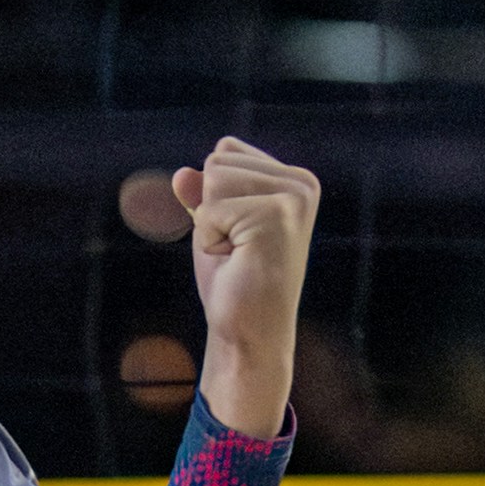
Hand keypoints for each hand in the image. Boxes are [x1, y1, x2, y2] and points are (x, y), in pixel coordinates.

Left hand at [172, 136, 316, 437]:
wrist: (249, 334)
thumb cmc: (233, 282)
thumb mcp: (212, 225)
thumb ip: (202, 192)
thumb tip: (181, 174)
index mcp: (295, 180)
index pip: (226, 151)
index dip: (214, 197)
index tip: (236, 235)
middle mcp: (302, 182)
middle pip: (219, 160)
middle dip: (211, 209)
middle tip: (237, 250)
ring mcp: (295, 196)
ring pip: (214, 177)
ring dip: (210, 223)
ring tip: (238, 255)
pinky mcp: (278, 214)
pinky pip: (210, 208)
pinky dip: (210, 239)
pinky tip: (238, 262)